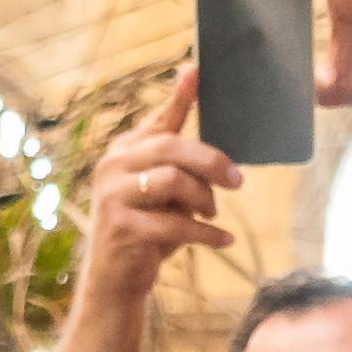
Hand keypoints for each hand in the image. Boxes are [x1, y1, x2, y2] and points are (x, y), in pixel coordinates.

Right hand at [77, 63, 239, 295]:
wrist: (115, 281)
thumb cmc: (145, 230)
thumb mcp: (161, 193)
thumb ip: (178, 166)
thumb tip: (216, 153)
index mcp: (124, 151)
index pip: (158, 119)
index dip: (179, 95)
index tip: (197, 70)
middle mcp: (112, 166)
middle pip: (171, 147)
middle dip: (211, 162)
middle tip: (238, 181)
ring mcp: (114, 196)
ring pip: (174, 181)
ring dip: (205, 200)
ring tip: (214, 214)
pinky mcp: (124, 228)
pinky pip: (177, 224)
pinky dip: (207, 234)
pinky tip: (225, 240)